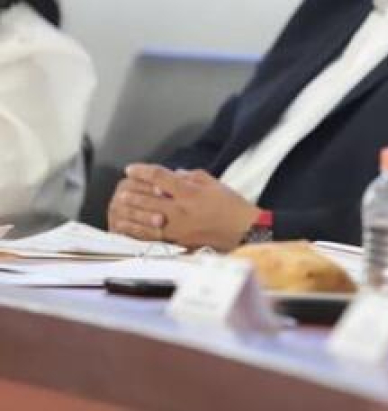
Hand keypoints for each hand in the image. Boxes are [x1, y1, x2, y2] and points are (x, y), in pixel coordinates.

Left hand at [109, 164, 259, 250]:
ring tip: (121, 205)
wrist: (244, 231)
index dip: (143, 171)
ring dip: (131, 211)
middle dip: (133, 192)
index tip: (132, 168)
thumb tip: (172, 175)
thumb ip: (190, 177)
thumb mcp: (214, 183)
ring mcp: (178, 228)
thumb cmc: (232, 206)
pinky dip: (138, 230)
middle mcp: (181, 210)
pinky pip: (152, 236)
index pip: (159, 177)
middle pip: (148, 199)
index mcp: (190, 192)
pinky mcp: (179, 242)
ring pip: (146, 219)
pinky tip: (130, 226)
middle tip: (123, 189)